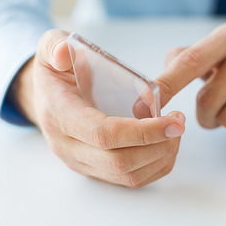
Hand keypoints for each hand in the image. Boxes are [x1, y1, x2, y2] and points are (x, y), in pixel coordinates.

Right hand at [9, 29, 185, 187]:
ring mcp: (80, 162)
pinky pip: (129, 180)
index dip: (143, 131)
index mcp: (59, 115)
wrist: (45, 96)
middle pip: (119, 161)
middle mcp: (67, 146)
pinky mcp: (93, 170)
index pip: (104, 134)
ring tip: (176, 131)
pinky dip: (155, 166)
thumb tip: (64, 52)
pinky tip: (166, 144)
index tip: (173, 121)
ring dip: (160, 157)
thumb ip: (54, 44)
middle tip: (180, 122)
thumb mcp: (50, 45)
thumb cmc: (56, 71)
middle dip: (158, 145)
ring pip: (127, 176)